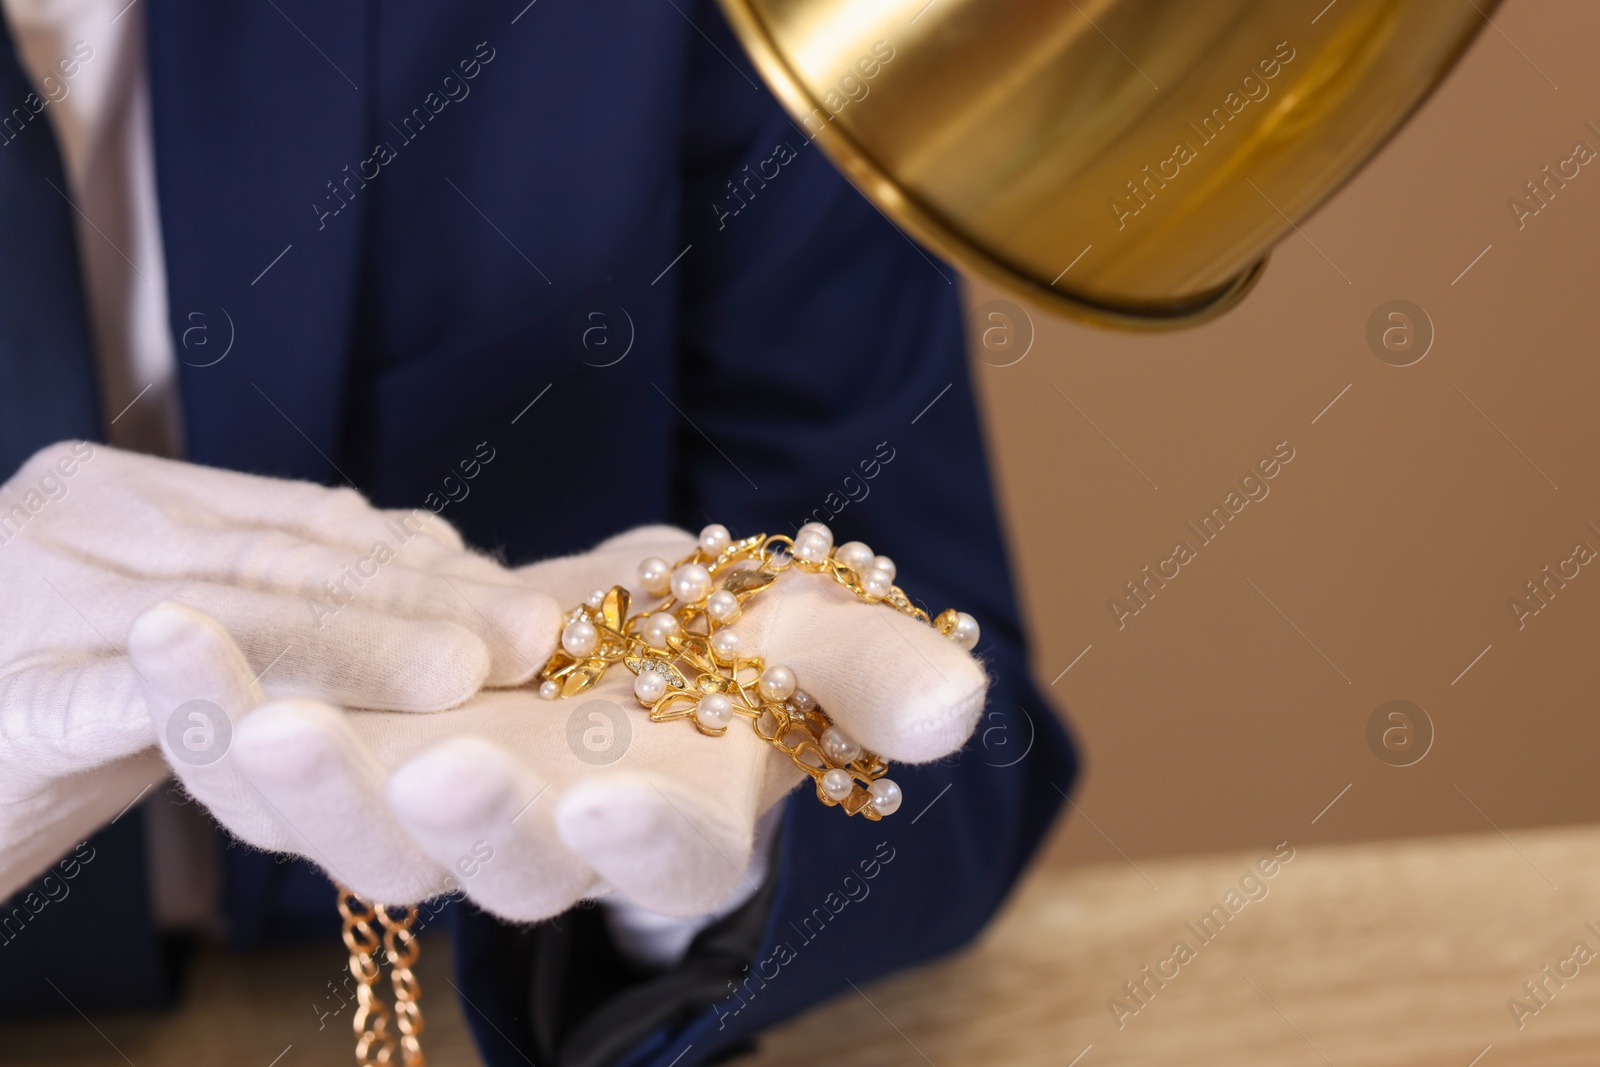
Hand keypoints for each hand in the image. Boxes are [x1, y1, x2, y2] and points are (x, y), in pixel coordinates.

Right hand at [0, 442, 557, 898]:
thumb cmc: (16, 707)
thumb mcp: (151, 640)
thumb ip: (262, 603)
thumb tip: (416, 579)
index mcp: (117, 497)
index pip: (295, 523)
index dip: (413, 559)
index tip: (511, 586)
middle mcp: (75, 522)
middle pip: (285, 557)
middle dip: (422, 595)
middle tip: (533, 627)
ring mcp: (30, 600)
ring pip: (230, 612)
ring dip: (360, 643)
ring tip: (469, 665)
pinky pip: (126, 695)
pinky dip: (223, 695)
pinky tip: (298, 712)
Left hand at [135, 527, 986, 919]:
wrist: (640, 656)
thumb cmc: (740, 657)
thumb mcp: (818, 647)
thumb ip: (880, 673)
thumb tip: (950, 710)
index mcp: (666, 825)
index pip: (661, 856)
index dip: (636, 842)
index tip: (608, 799)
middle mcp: (544, 845)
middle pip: (478, 866)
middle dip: (434, 818)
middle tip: (391, 754)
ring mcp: (437, 810)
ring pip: (351, 832)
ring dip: (280, 767)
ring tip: (213, 673)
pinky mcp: (358, 756)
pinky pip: (271, 761)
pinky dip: (215, 707)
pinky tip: (170, 627)